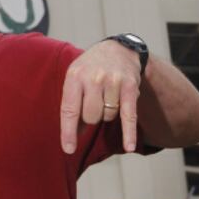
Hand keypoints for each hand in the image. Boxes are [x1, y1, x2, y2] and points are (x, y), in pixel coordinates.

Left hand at [60, 39, 141, 153]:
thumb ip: (72, 104)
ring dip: (107, 114)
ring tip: (107, 98)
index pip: (69, 110)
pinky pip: (128, 115)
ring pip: (108, 116)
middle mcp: (93, 78)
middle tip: (95, 104)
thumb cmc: (91, 69)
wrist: (118, 50)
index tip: (68, 149)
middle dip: (91, 118)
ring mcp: (112, 82)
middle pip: (91, 116)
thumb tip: (73, 136)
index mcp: (74, 76)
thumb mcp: (75, 78)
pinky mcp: (130, 87)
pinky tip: (129, 146)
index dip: (68, 132)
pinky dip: (129, 132)